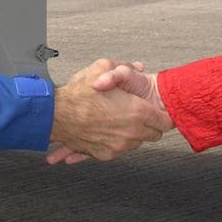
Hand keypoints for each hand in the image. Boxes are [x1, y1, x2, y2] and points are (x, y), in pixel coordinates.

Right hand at [48, 59, 172, 162]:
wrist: (55, 114)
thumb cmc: (77, 94)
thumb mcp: (102, 67)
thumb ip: (124, 67)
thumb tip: (136, 67)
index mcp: (137, 112)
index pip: (166, 122)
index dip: (163, 115)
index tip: (159, 112)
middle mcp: (131, 132)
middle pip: (155, 135)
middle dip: (150, 125)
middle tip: (140, 114)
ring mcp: (119, 146)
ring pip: (137, 143)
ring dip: (133, 133)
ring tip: (119, 119)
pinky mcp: (106, 155)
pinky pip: (120, 150)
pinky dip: (116, 141)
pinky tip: (107, 129)